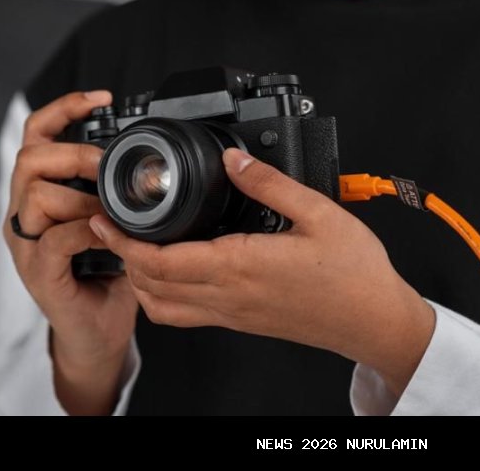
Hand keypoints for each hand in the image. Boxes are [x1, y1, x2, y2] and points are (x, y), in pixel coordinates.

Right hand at [4, 90, 138, 414]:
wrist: (98, 333)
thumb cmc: (108, 276)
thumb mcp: (116, 221)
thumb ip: (121, 192)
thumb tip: (152, 161)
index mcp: (39, 194)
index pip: (36, 136)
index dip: (64, 110)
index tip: (101, 98)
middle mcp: (24, 214)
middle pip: (29, 158)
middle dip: (76, 154)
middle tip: (107, 166)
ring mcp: (26, 244)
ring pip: (36, 195)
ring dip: (81, 195)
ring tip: (109, 208)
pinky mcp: (38, 273)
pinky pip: (56, 238)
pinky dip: (87, 230)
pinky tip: (109, 235)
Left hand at [90, 148, 435, 396]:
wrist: (373, 319)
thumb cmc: (354, 273)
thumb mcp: (319, 212)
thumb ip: (270, 183)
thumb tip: (235, 158)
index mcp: (241, 266)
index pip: (160, 261)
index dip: (123, 241)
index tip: (105, 219)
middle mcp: (229, 295)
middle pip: (151, 285)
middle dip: (122, 256)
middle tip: (111, 225)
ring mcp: (233, 313)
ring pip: (164, 307)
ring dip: (141, 280)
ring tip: (136, 247)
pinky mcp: (243, 321)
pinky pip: (187, 315)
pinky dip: (164, 296)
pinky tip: (175, 271)